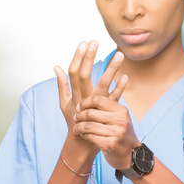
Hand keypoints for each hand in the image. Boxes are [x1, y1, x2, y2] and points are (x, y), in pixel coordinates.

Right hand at [54, 41, 127, 157]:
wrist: (82, 141)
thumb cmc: (72, 120)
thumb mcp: (64, 102)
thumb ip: (62, 84)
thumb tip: (56, 66)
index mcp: (74, 94)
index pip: (74, 72)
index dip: (78, 57)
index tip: (84, 43)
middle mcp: (84, 98)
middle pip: (85, 75)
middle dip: (89, 58)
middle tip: (95, 42)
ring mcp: (96, 105)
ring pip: (103, 84)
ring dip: (111, 69)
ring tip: (119, 55)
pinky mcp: (107, 111)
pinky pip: (115, 99)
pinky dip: (121, 88)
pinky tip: (126, 76)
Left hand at [73, 93, 138, 170]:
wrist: (130, 153)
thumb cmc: (120, 133)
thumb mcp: (120, 117)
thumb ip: (108, 107)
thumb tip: (89, 93)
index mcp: (121, 110)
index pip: (98, 99)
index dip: (85, 102)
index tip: (79, 107)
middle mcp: (120, 120)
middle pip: (91, 112)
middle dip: (79, 115)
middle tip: (75, 118)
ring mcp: (116, 133)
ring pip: (88, 125)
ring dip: (78, 127)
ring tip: (76, 128)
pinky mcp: (110, 144)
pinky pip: (90, 136)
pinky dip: (83, 135)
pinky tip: (82, 134)